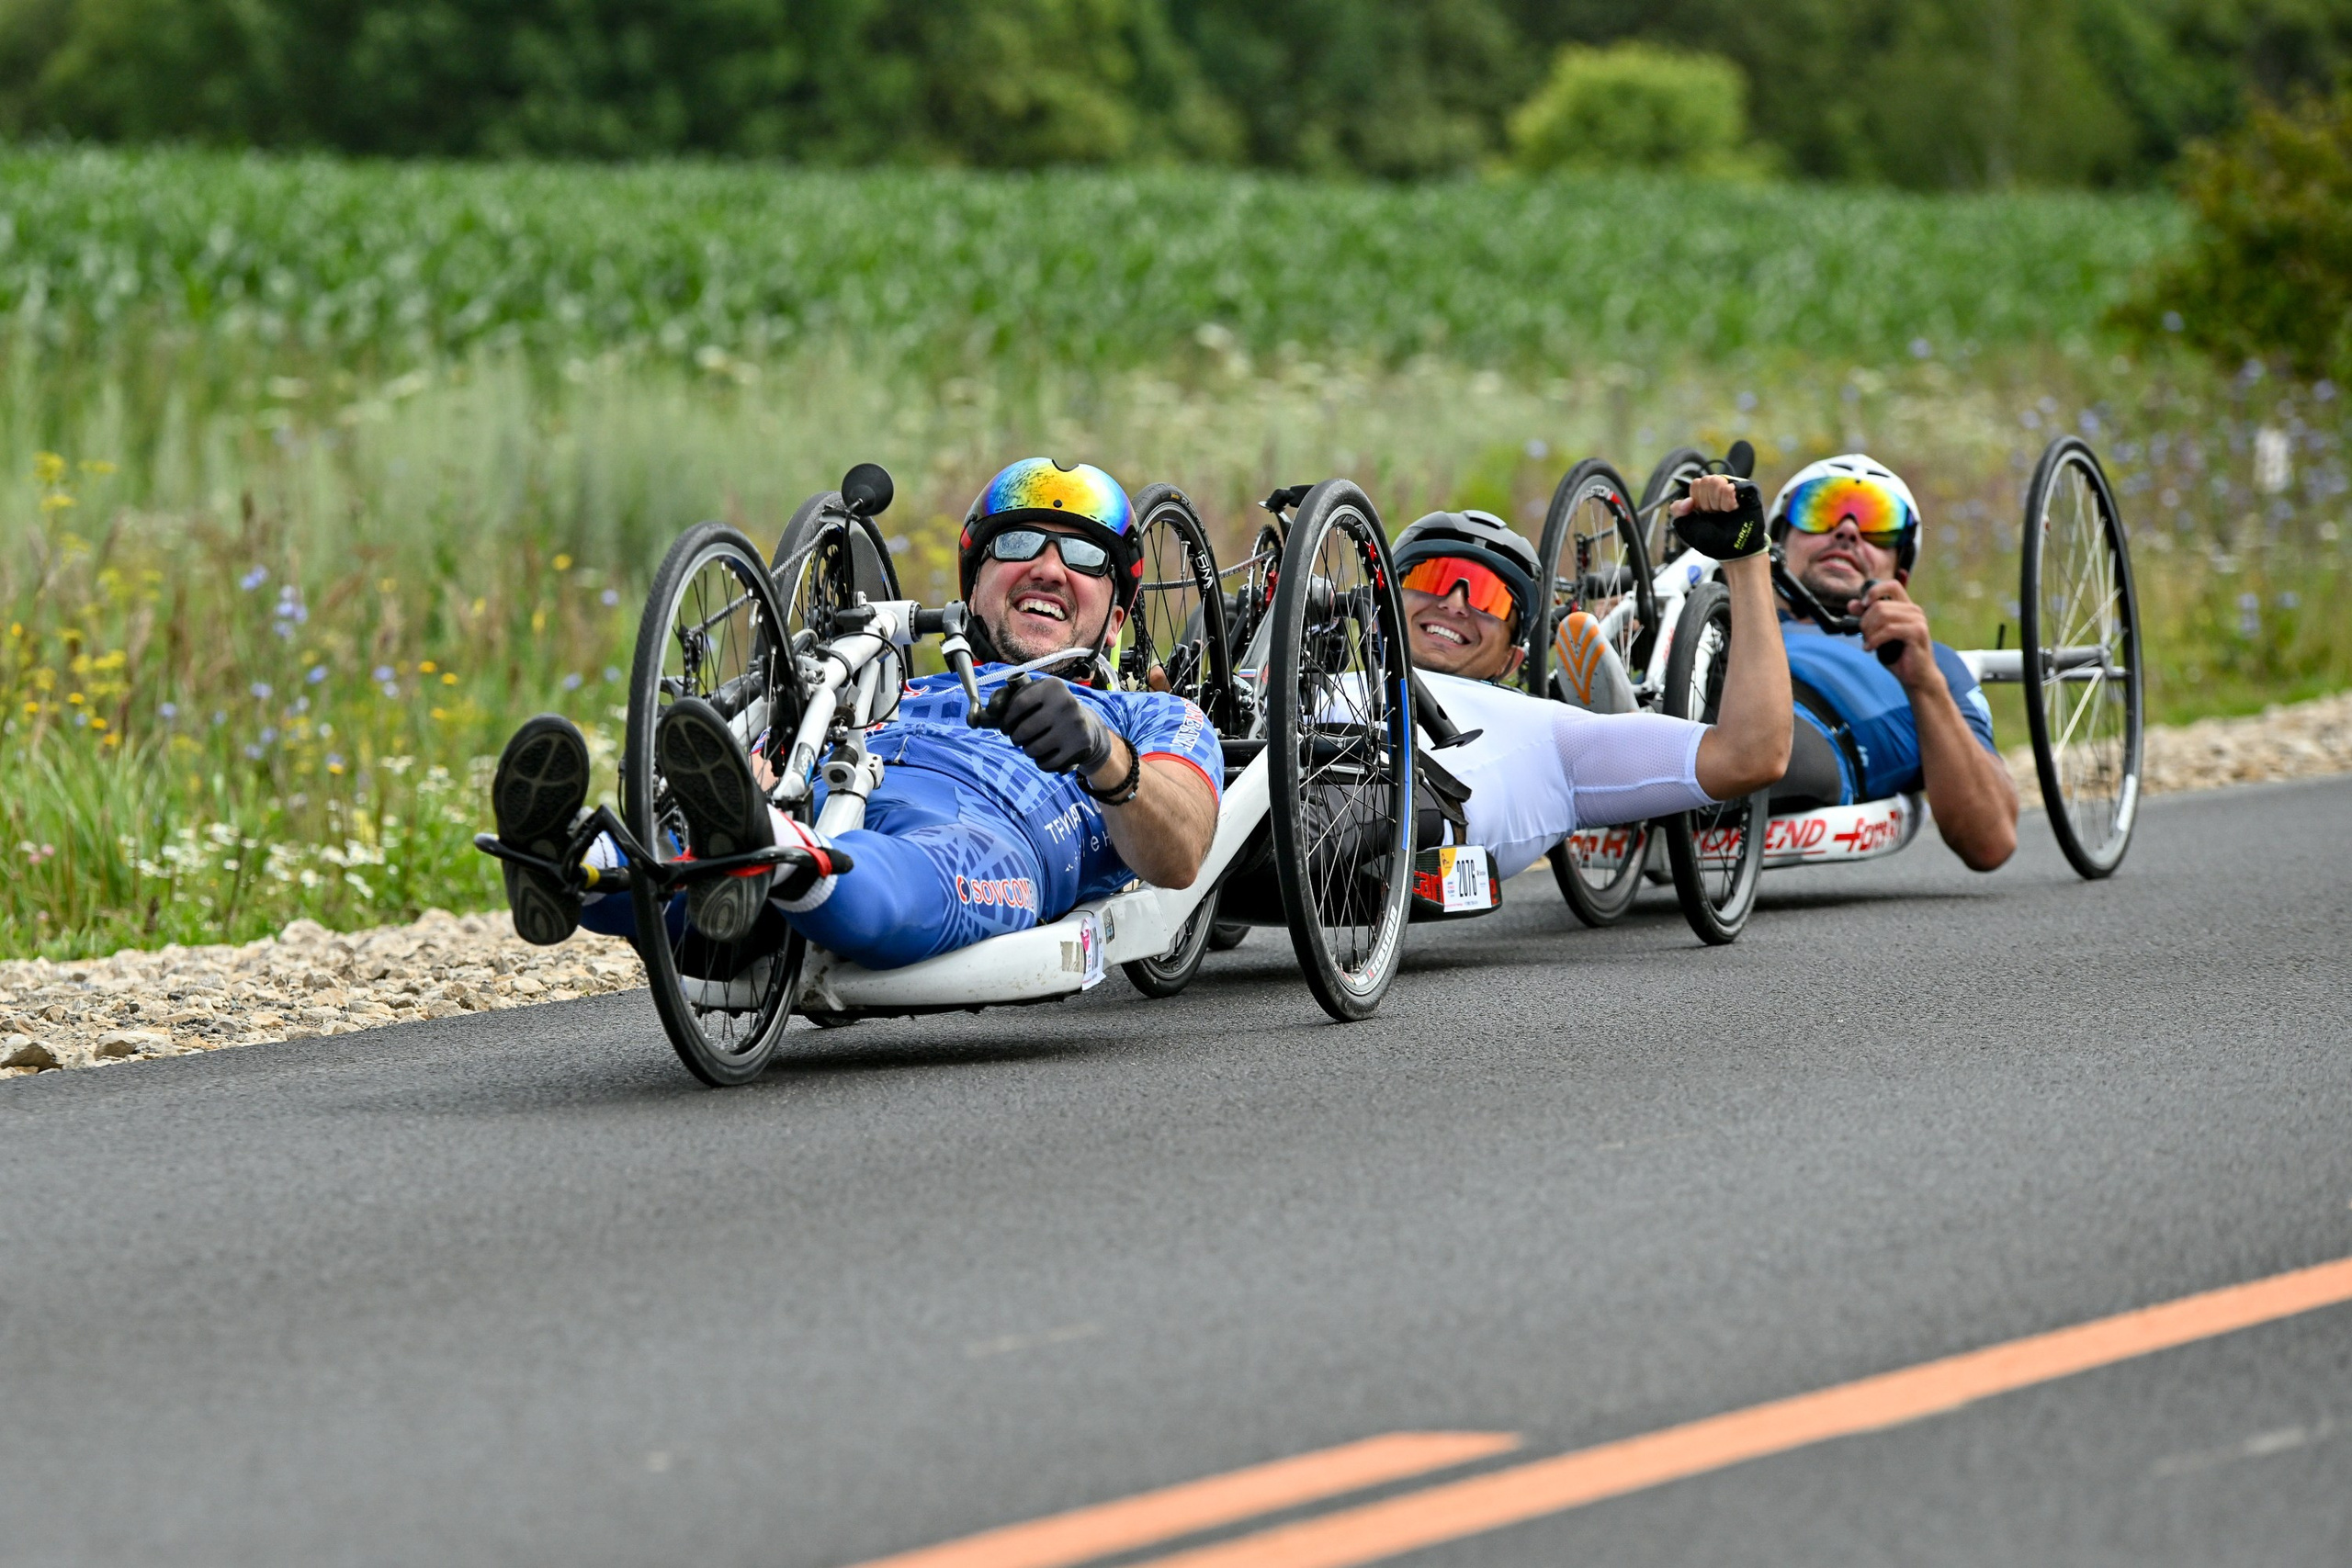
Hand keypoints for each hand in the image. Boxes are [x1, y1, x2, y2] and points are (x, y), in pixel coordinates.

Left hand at [988, 676, 1117, 774]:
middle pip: (1023, 731)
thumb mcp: (1032, 697)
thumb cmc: (1048, 711)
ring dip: (1028, 751)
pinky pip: (1047, 763)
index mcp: (1052, 686)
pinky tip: (1046, 755)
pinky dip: (1041, 763)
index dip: (1006, 720)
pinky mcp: (1079, 746)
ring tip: (1033, 745)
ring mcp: (1074, 725)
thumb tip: (978, 717)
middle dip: (1016, 738)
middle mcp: (1065, 703)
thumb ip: (1003, 702)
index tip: (1006, 726)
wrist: (1087, 727)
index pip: (1017, 704)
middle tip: (1020, 738)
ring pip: (1032, 749)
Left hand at [1669, 476, 1766, 558]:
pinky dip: (1728, 502)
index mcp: (1704, 494)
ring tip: (1725, 513)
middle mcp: (1719, 488)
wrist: (1733, 552)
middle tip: (1716, 514)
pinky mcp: (1748, 489)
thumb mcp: (1686, 528)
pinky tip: (1732, 510)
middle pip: (1706, 480)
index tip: (1704, 514)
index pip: (1696, 484)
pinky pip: (1731, 486)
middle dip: (1707, 502)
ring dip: (1718, 503)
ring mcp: (1734, 487)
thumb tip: (1687, 500)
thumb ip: (1678, 511)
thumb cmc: (1714, 540)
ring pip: (1717, 481)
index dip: (1698, 500)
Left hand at [1852, 580, 1939, 688]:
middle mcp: (1914, 610)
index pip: (1891, 585)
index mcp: (1906, 607)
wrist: (1916, 677)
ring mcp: (1918, 620)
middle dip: (1865, 622)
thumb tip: (1852, 604)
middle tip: (1865, 636)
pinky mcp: (1917, 632)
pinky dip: (1874, 640)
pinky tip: (1870, 648)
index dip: (1874, 591)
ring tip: (1869, 643)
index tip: (1863, 605)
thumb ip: (1867, 618)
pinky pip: (1888, 630)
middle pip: (1879, 605)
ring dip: (1869, 632)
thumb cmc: (1898, 655)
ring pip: (1882, 616)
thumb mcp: (1877, 634)